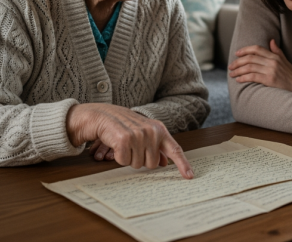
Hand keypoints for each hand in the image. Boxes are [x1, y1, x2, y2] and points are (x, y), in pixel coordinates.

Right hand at [66, 103, 193, 178]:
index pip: (175, 149)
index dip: (183, 164)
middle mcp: (152, 132)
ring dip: (128, 158)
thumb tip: (166, 162)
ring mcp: (138, 135)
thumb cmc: (123, 125)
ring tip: (124, 144)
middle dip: (140, 160)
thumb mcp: (144, 133)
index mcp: (159, 129)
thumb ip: (156, 146)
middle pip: (152, 164)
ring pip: (138, 164)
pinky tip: (116, 145)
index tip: (190, 176)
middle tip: (132, 148)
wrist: (102, 115)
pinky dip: (118, 157)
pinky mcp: (124, 140)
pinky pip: (124, 162)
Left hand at [228, 39, 291, 96]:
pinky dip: (243, 78)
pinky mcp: (269, 80)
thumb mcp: (285, 61)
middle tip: (231, 66)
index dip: (245, 50)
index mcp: (274, 56)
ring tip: (232, 74)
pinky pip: (253, 77)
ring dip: (238, 70)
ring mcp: (271, 71)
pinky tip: (238, 79)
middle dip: (238, 62)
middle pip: (250, 58)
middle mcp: (272, 62)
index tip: (237, 54)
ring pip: (249, 67)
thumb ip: (277, 51)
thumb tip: (271, 40)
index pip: (257, 49)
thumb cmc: (291, 75)